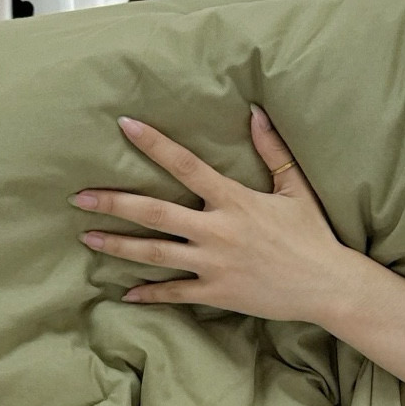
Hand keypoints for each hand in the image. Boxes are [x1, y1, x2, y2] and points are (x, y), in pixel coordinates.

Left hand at [70, 107, 362, 323]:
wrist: (325, 286)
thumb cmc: (312, 236)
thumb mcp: (295, 188)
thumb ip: (272, 150)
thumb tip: (255, 111)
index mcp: (233, 199)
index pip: (185, 165)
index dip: (154, 144)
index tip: (124, 126)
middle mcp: (216, 231)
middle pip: (153, 213)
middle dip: (113, 203)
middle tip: (79, 196)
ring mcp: (212, 264)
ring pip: (154, 254)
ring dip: (118, 246)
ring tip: (88, 239)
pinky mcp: (215, 293)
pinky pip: (174, 293)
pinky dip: (149, 294)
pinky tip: (125, 293)